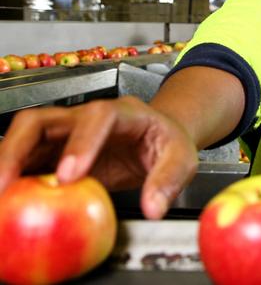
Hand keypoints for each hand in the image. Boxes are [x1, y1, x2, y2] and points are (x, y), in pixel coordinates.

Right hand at [0, 96, 197, 218]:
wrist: (161, 133)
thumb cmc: (168, 141)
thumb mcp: (183, 158)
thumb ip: (168, 179)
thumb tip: (153, 207)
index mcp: (124, 113)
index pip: (98, 117)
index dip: (80, 143)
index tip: (69, 176)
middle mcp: (88, 116)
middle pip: (44, 119)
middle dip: (19, 147)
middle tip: (6, 182)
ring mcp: (68, 132)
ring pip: (27, 135)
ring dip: (7, 160)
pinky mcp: (57, 151)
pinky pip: (29, 158)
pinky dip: (15, 175)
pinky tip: (9, 196)